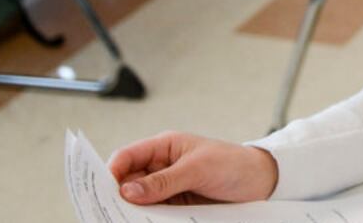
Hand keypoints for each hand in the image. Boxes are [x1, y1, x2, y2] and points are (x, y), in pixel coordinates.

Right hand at [108, 131, 277, 205]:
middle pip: (127, 182)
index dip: (111, 172)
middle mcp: (161, 167)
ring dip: (131, 211)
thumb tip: (128, 191)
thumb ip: (164, 180)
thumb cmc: (233, 164)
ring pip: (138, 201)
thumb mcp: (198, 168)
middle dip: (117, 196)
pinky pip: (154, 214)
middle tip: (107, 213)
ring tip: (124, 221)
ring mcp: (167, 188)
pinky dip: (147, 220)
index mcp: (164, 147)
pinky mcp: (175, 206)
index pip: (127, 157)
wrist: (262, 182)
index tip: (100, 191)